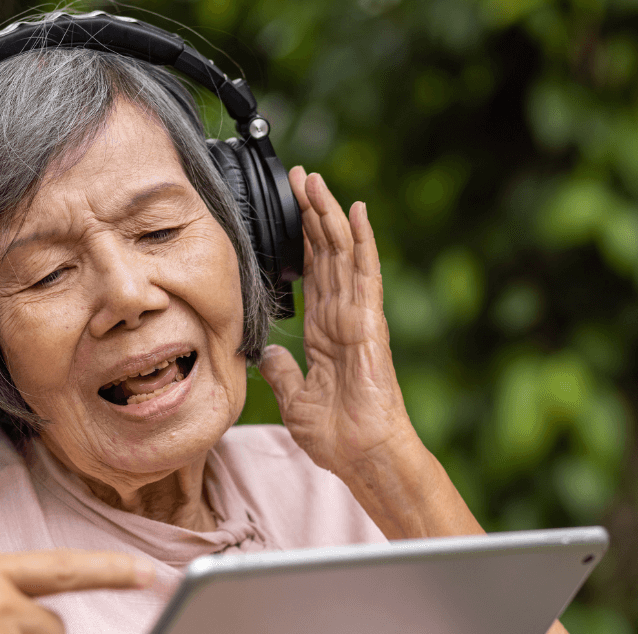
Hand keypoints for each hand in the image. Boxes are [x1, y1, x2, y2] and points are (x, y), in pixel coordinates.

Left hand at [260, 169, 412, 476]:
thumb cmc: (337, 434)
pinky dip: (361, 240)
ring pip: (342, 253)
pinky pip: (365, 272)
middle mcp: (343, 316)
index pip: (312, 273)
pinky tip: (355, 211)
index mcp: (325, 331)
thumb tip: (268, 355)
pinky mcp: (369, 320)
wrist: (362, 454)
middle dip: (311, 213)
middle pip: (326, 252)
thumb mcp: (295, 399)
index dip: (302, 240)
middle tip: (298, 176)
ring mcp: (358, 315)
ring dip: (328, 215)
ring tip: (315, 180)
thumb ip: (283, 372)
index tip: (290, 209)